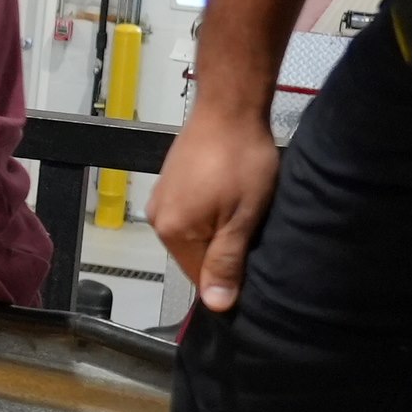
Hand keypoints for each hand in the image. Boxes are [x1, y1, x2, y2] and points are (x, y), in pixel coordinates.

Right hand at [149, 100, 282, 314]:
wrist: (229, 106)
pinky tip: (228, 198)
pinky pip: (189, 216)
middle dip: (224, 252)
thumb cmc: (242, 159)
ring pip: (193, 236)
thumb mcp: (243, 216)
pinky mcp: (167, 184)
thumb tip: (216, 306)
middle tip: (252, 227)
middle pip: (195, 257)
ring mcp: (160, 199)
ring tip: (241, 210)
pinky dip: (209, 215)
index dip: (231, 276)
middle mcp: (157, 219)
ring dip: (217, 232)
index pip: (201, 279)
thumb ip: (227, 262)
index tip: (253, 256)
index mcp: (173, 232)